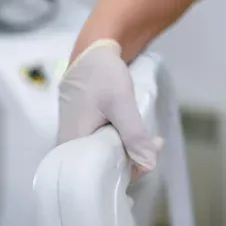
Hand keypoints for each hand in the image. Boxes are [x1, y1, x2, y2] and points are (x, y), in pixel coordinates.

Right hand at [58, 39, 162, 175]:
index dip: (126, 172)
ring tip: (153, 140)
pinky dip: (123, 142)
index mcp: (71, 144)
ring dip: (130, 151)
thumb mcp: (121, 103)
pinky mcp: (84, 132)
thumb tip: (149, 165)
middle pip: (102, 168)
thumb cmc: (101, 74)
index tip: (149, 157)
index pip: (98, 175)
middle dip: (132, 161)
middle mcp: (69, 147)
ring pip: (105, 157)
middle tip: (156, 144)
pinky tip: (139, 136)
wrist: (93, 50)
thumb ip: (134, 135)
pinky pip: (104, 146)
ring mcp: (76, 139)